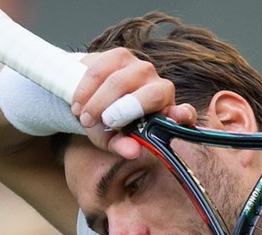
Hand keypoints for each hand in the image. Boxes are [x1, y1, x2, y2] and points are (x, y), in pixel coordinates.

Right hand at [71, 48, 196, 157]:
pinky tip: (78, 102)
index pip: (183, 113)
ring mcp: (143, 69)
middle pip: (152, 94)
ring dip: (98, 101)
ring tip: (84, 117)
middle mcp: (161, 88)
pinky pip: (102, 68)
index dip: (183, 114)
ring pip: (121, 81)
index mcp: (167, 113)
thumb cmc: (108, 125)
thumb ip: (124, 147)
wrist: (90, 100)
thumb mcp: (114, 141)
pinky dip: (87, 87)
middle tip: (102, 123)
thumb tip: (133, 152)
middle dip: (124, 109)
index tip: (181, 116)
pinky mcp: (121, 55)